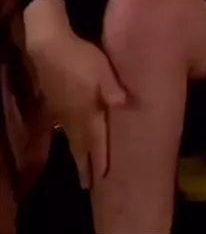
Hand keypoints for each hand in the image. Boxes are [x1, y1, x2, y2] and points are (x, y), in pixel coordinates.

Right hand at [28, 30, 125, 188]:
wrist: (49, 49)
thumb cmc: (81, 59)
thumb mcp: (104, 72)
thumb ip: (114, 91)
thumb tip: (128, 106)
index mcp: (89, 113)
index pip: (96, 143)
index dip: (99, 160)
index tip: (101, 178)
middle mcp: (74, 118)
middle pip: (80, 146)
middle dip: (84, 165)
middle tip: (86, 184)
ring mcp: (61, 111)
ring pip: (70, 138)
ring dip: (76, 154)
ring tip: (79, 165)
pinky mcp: (54, 102)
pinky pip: (63, 127)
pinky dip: (69, 138)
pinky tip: (69, 136)